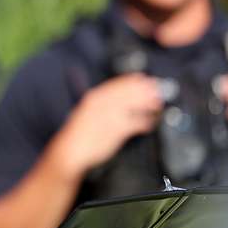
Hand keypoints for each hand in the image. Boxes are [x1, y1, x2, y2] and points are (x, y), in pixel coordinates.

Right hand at [50, 74, 164, 177]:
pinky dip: (145, 122)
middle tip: (156, 87)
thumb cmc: (77, 134)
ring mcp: (111, 116)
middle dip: (144, 89)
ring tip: (157, 103)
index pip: (116, 84)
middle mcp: (103, 104)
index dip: (131, 81)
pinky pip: (136, 123)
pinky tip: (150, 122)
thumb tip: (115, 101)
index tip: (142, 78)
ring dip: (147, 103)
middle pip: (128, 93)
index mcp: (94, 98)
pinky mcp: (117, 130)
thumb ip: (100, 104)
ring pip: (134, 105)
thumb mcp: (85, 112)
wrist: (71, 150)